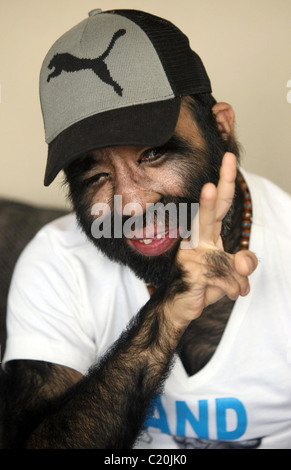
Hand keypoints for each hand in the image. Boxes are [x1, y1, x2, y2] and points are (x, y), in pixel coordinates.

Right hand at [164, 153, 257, 329]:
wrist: (180, 308)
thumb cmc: (204, 285)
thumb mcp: (231, 273)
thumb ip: (243, 263)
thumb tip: (245, 260)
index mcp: (206, 235)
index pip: (218, 206)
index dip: (225, 183)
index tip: (229, 159)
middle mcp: (197, 240)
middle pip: (208, 214)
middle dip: (214, 194)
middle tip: (219, 172)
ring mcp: (191, 255)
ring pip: (228, 261)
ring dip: (237, 281)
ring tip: (235, 290)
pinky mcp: (191, 271)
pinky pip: (225, 277)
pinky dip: (233, 289)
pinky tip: (227, 294)